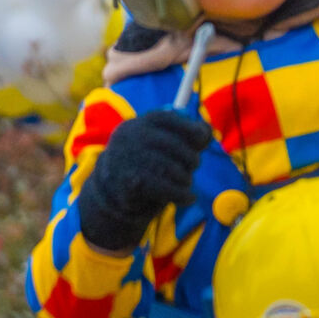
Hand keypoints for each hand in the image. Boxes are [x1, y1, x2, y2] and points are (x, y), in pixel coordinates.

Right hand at [79, 110, 213, 254]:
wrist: (112, 191)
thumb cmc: (146, 163)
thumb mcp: (161, 145)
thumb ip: (187, 136)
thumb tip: (206, 131)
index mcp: (137, 124)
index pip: (166, 119)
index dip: (188, 127)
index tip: (202, 139)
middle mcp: (128, 139)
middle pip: (172, 145)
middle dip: (190, 157)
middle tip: (194, 165)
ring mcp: (126, 160)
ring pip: (170, 168)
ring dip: (185, 177)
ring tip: (186, 182)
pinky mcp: (128, 183)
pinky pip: (163, 188)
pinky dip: (181, 194)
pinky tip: (188, 198)